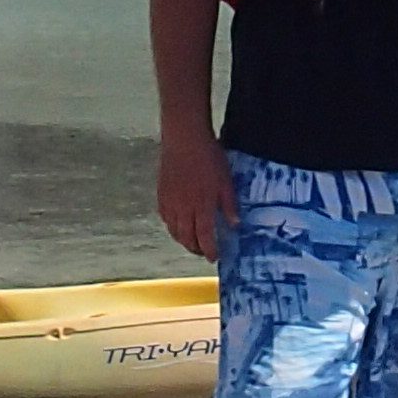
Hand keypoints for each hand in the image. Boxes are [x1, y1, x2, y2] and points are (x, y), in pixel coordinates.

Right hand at [157, 130, 238, 260]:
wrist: (184, 139)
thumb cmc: (208, 157)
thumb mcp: (225, 181)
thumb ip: (229, 205)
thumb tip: (235, 225)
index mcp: (202, 207)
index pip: (204, 237)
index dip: (209, 251)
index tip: (214, 258)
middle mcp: (183, 209)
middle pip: (187, 238)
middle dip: (195, 248)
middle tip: (203, 251)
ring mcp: (170, 202)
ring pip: (174, 231)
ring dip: (183, 240)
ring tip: (191, 241)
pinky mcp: (161, 194)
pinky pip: (165, 218)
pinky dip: (172, 226)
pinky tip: (178, 224)